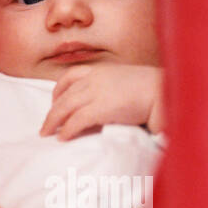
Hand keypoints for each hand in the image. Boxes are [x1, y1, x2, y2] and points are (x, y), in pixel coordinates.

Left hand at [40, 64, 164, 139]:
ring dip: (53, 122)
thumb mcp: (126, 82)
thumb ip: (112, 88)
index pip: (71, 76)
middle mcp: (95, 79)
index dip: (58, 90)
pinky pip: (76, 121)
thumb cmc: (151, 89)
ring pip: (65, 107)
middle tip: (44, 126)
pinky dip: (67, 130)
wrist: (162, 91)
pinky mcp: (101, 108)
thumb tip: (106, 102)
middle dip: (52, 111)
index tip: (54, 101)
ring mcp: (96, 92)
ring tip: (47, 133)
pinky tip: (63, 137)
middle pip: (64, 95)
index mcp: (101, 70)